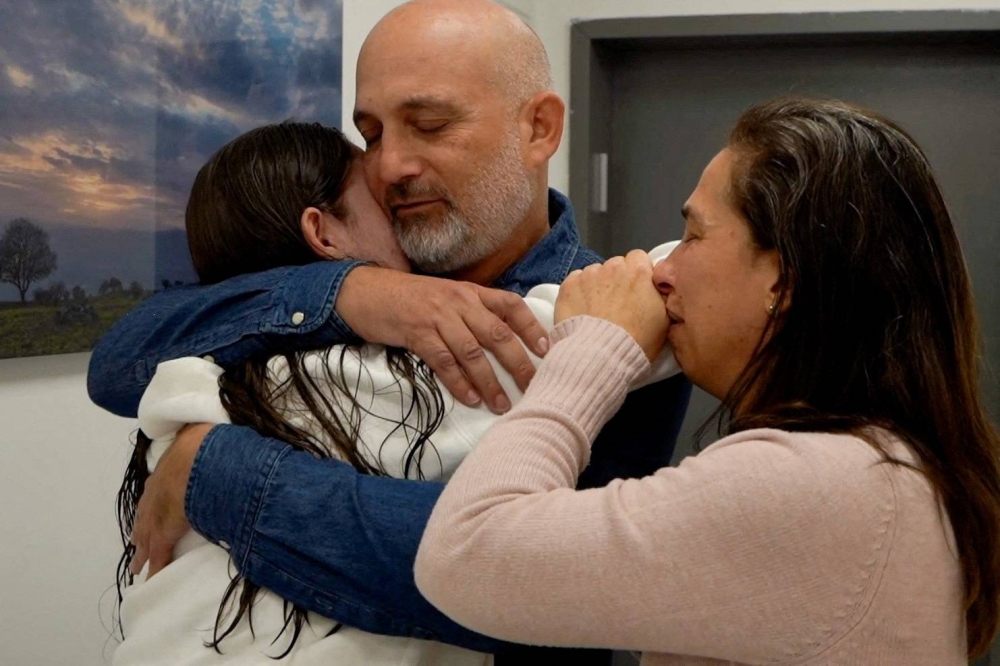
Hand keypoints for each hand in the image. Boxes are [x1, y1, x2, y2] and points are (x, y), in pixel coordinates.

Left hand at [130, 423, 212, 577]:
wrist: (197, 457)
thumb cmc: (204, 446)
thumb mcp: (201, 438)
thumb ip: (203, 439)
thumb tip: (209, 435)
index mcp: (164, 472)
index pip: (153, 494)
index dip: (151, 506)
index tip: (147, 514)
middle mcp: (154, 494)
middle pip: (144, 518)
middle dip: (140, 532)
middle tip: (136, 545)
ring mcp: (156, 514)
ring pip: (146, 537)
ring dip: (143, 552)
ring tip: (138, 566)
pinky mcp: (162, 534)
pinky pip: (158, 556)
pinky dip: (156, 567)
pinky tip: (152, 578)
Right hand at [336, 266, 549, 413]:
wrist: (366, 291)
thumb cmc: (411, 299)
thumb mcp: (448, 297)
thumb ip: (474, 313)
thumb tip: (506, 340)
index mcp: (471, 292)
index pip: (511, 306)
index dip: (532, 327)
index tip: (547, 350)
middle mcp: (459, 302)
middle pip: (498, 334)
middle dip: (519, 364)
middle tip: (534, 388)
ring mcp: (438, 318)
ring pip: (473, 352)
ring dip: (490, 382)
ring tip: (502, 404)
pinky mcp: (417, 334)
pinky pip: (443, 361)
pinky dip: (458, 382)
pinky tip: (470, 399)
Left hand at [554, 250, 668, 361]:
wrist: (601, 356)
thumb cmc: (637, 341)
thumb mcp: (664, 318)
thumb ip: (661, 294)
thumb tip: (659, 286)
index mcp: (639, 271)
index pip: (639, 258)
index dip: (638, 274)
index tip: (637, 290)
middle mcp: (613, 266)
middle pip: (616, 265)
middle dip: (618, 280)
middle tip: (618, 304)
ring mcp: (589, 274)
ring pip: (595, 273)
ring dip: (597, 286)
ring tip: (597, 311)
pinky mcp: (568, 285)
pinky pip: (576, 281)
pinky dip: (579, 292)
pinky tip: (582, 311)